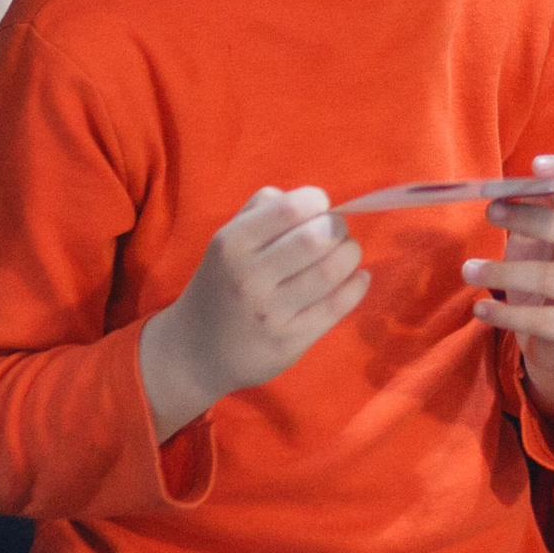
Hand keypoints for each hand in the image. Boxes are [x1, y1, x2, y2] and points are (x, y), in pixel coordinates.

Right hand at [140, 187, 367, 434]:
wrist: (196, 350)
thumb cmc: (222, 283)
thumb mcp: (227, 239)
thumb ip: (264, 209)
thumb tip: (315, 201)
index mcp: (232, 243)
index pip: (291, 208)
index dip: (317, 201)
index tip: (319, 208)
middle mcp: (249, 278)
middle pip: (318, 239)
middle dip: (338, 228)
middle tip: (336, 233)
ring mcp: (270, 313)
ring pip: (332, 271)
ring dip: (350, 255)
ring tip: (345, 254)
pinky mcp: (290, 341)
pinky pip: (337, 306)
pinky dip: (356, 285)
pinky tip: (356, 278)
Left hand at [468, 155, 553, 417]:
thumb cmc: (548, 277)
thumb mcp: (540, 242)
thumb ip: (533, 211)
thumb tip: (510, 186)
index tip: (536, 165)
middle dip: (526, 219)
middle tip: (489, 213)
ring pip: (548, 278)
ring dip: (502, 272)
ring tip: (468, 270)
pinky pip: (540, 320)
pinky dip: (505, 313)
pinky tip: (480, 309)